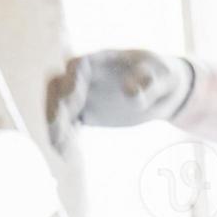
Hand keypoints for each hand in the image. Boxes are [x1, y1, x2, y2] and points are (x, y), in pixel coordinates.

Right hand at [46, 49, 193, 151]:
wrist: (163, 90)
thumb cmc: (164, 76)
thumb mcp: (164, 78)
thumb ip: (148, 83)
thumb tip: (129, 92)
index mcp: (102, 60)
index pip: (76, 66)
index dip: (70, 82)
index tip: (71, 99)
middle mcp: (87, 76)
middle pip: (57, 85)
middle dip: (52, 105)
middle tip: (56, 128)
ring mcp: (84, 95)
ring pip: (58, 107)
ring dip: (55, 126)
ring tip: (60, 149)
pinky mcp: (86, 113)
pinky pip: (68, 124)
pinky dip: (64, 138)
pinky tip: (65, 156)